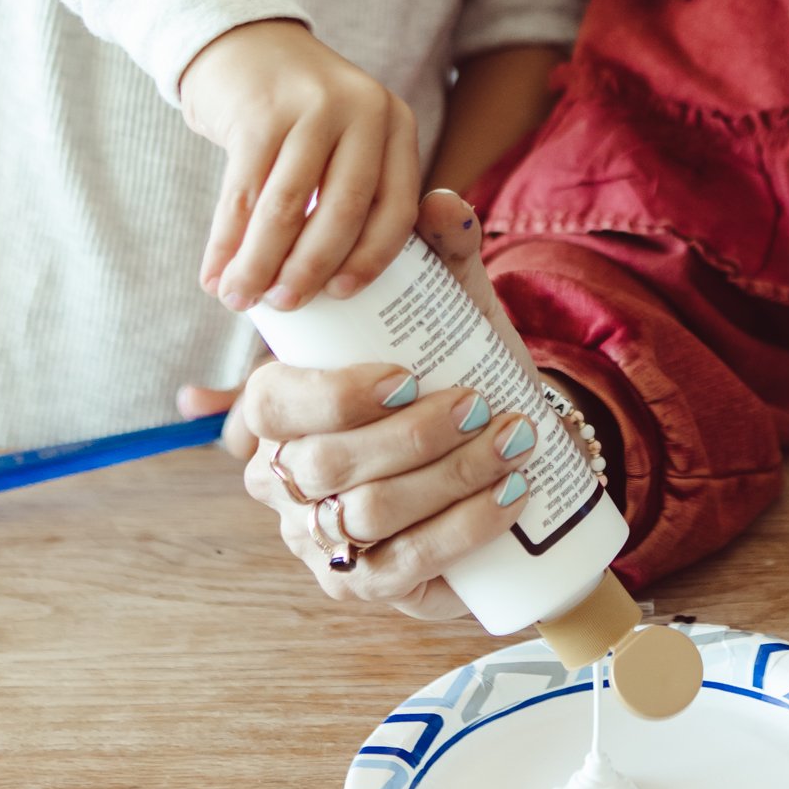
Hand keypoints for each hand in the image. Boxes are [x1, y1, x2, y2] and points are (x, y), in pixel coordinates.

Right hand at [179, 19, 419, 315]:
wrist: (242, 42)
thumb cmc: (297, 112)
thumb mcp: (345, 136)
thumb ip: (350, 192)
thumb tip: (335, 289)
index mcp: (394, 123)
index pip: (396, 205)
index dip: (370, 257)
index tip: (342, 296)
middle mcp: (362, 110)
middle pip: (343, 209)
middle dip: (311, 267)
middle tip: (283, 307)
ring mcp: (312, 106)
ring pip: (287, 206)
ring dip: (260, 262)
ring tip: (238, 299)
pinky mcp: (260, 110)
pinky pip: (242, 192)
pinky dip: (226, 241)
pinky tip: (213, 273)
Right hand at [227, 189, 587, 619]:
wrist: (501, 451)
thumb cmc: (454, 370)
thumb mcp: (450, 308)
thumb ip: (444, 247)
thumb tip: (441, 204)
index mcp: (276, 406)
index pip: (275, 403)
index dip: (336, 396)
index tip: (407, 375)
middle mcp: (281, 476)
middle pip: (330, 465)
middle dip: (414, 438)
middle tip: (484, 406)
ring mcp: (315, 537)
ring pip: (371, 515)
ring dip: (450, 478)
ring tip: (513, 442)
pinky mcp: (360, 584)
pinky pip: (404, 566)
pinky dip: (462, 530)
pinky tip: (507, 498)